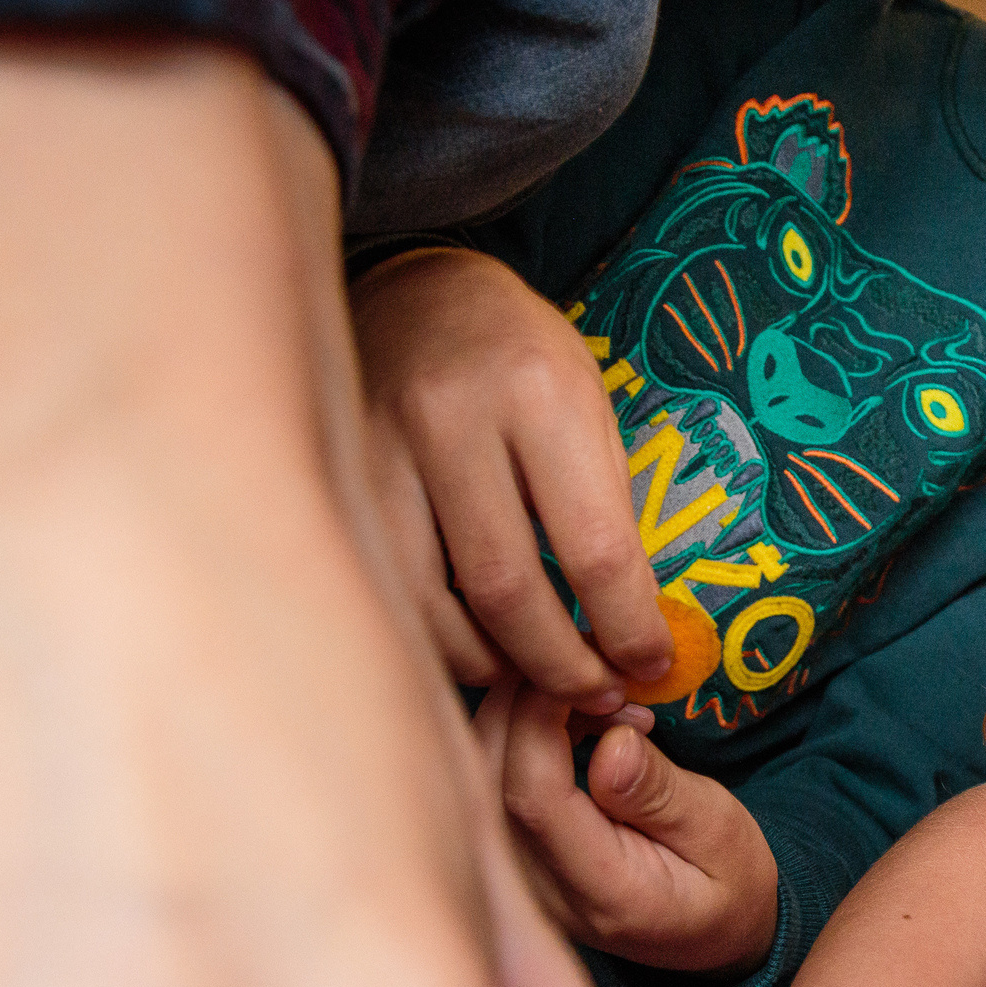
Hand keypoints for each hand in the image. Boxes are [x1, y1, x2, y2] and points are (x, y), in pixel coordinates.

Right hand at [353, 246, 673, 705]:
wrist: (417, 292)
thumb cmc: (522, 359)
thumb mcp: (588, 406)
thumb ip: (606, 511)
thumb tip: (633, 634)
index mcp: (540, 393)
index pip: (595, 548)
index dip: (628, 628)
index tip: (652, 667)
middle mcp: (450, 417)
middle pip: (507, 591)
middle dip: (561, 666)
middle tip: (595, 694)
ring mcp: (377, 448)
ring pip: (433, 607)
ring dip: (493, 665)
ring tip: (533, 676)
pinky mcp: (333, 480)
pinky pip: (387, 591)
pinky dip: (435, 639)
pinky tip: (472, 646)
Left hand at [478, 681, 779, 974]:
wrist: (712, 935)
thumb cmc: (724, 878)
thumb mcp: (722, 833)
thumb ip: (665, 795)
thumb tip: (610, 744)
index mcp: (600, 891)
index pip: (531, 796)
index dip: (540, 717)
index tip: (589, 669)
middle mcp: (538, 892)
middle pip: (484, 778)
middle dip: (518, 700)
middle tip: (581, 657)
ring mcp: (514, 876)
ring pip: (473, 773)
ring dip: (515, 711)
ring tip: (584, 685)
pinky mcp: (508, 854)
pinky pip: (484, 779)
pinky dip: (515, 729)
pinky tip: (568, 713)